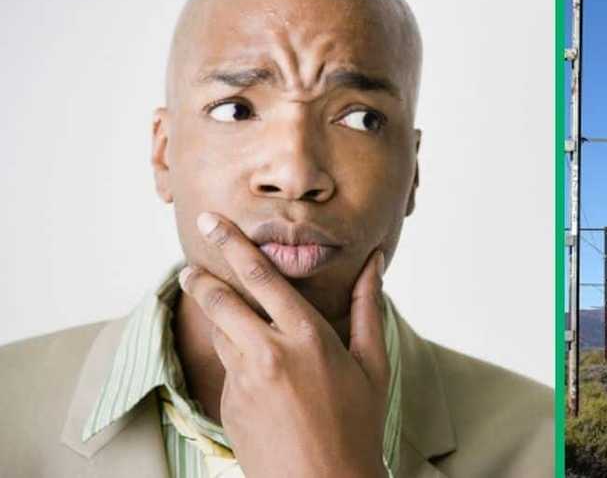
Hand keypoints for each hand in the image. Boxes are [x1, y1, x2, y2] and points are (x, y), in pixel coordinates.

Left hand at [178, 212, 388, 477]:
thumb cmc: (359, 425)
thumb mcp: (373, 364)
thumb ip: (368, 308)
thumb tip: (374, 263)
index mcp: (307, 336)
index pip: (261, 277)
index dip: (233, 245)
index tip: (212, 224)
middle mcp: (268, 353)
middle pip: (221, 301)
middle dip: (201, 277)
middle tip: (191, 261)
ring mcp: (243, 382)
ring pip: (221, 335)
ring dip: (220, 319)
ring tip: (224, 310)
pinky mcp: (228, 406)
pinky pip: (229, 372)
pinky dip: (240, 363)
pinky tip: (264, 380)